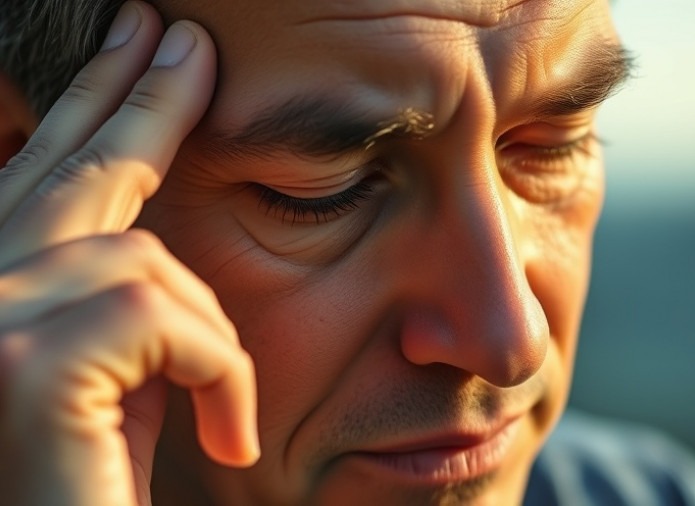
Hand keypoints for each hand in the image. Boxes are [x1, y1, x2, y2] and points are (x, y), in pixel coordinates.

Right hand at [0, 2, 258, 504]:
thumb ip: (113, 295)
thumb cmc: (92, 482)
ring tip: (225, 416)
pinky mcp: (27, 368)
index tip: (141, 40)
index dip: (93, 104)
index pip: (41, 176)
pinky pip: (167, 316)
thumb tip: (142, 221)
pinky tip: (224, 436)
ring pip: (145, 260)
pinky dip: (218, 373)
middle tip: (185, 38)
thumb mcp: (115, 375)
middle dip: (137, 99)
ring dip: (208, 339)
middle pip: (72, 175)